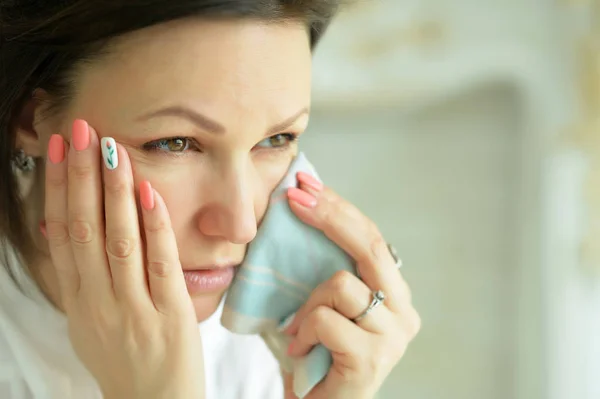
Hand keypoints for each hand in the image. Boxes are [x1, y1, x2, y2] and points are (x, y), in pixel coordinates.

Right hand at [44, 119, 203, 398]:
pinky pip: (159, 263)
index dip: (56, 188)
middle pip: (83, 229)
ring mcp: (133, 309)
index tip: (57, 149)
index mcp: (77, 301)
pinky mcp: (169, 316)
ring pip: (117, 241)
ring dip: (113, 192)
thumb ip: (79, 279)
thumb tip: (61, 229)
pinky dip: (153, 225)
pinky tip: (149, 192)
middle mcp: (98, 302)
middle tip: (80, 131)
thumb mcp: (89, 322)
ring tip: (112, 150)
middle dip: (79, 177)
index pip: (60, 234)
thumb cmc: (124, 360)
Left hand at [283, 172, 420, 398]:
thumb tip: (301, 209)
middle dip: (329, 216)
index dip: (339, 208)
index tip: (306, 185)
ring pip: (341, 284)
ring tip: (298, 327)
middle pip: (370, 247)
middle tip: (294, 198)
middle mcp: (403, 312)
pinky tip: (300, 348)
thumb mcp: (325, 303)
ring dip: (308, 301)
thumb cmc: (317, 355)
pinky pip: (326, 320)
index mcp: (394, 294)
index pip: (371, 239)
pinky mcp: (371, 360)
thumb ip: (326, 268)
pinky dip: (303, 329)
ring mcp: (392, 337)